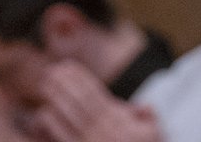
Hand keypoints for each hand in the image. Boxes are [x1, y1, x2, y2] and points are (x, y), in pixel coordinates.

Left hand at [29, 60, 163, 141]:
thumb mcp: (156, 136)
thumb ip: (148, 118)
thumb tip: (144, 106)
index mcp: (120, 123)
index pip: (97, 94)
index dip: (81, 78)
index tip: (67, 65)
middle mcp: (106, 132)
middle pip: (82, 102)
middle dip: (65, 84)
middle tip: (50, 70)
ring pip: (72, 117)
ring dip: (57, 98)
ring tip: (44, 84)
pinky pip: (66, 139)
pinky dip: (54, 125)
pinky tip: (44, 112)